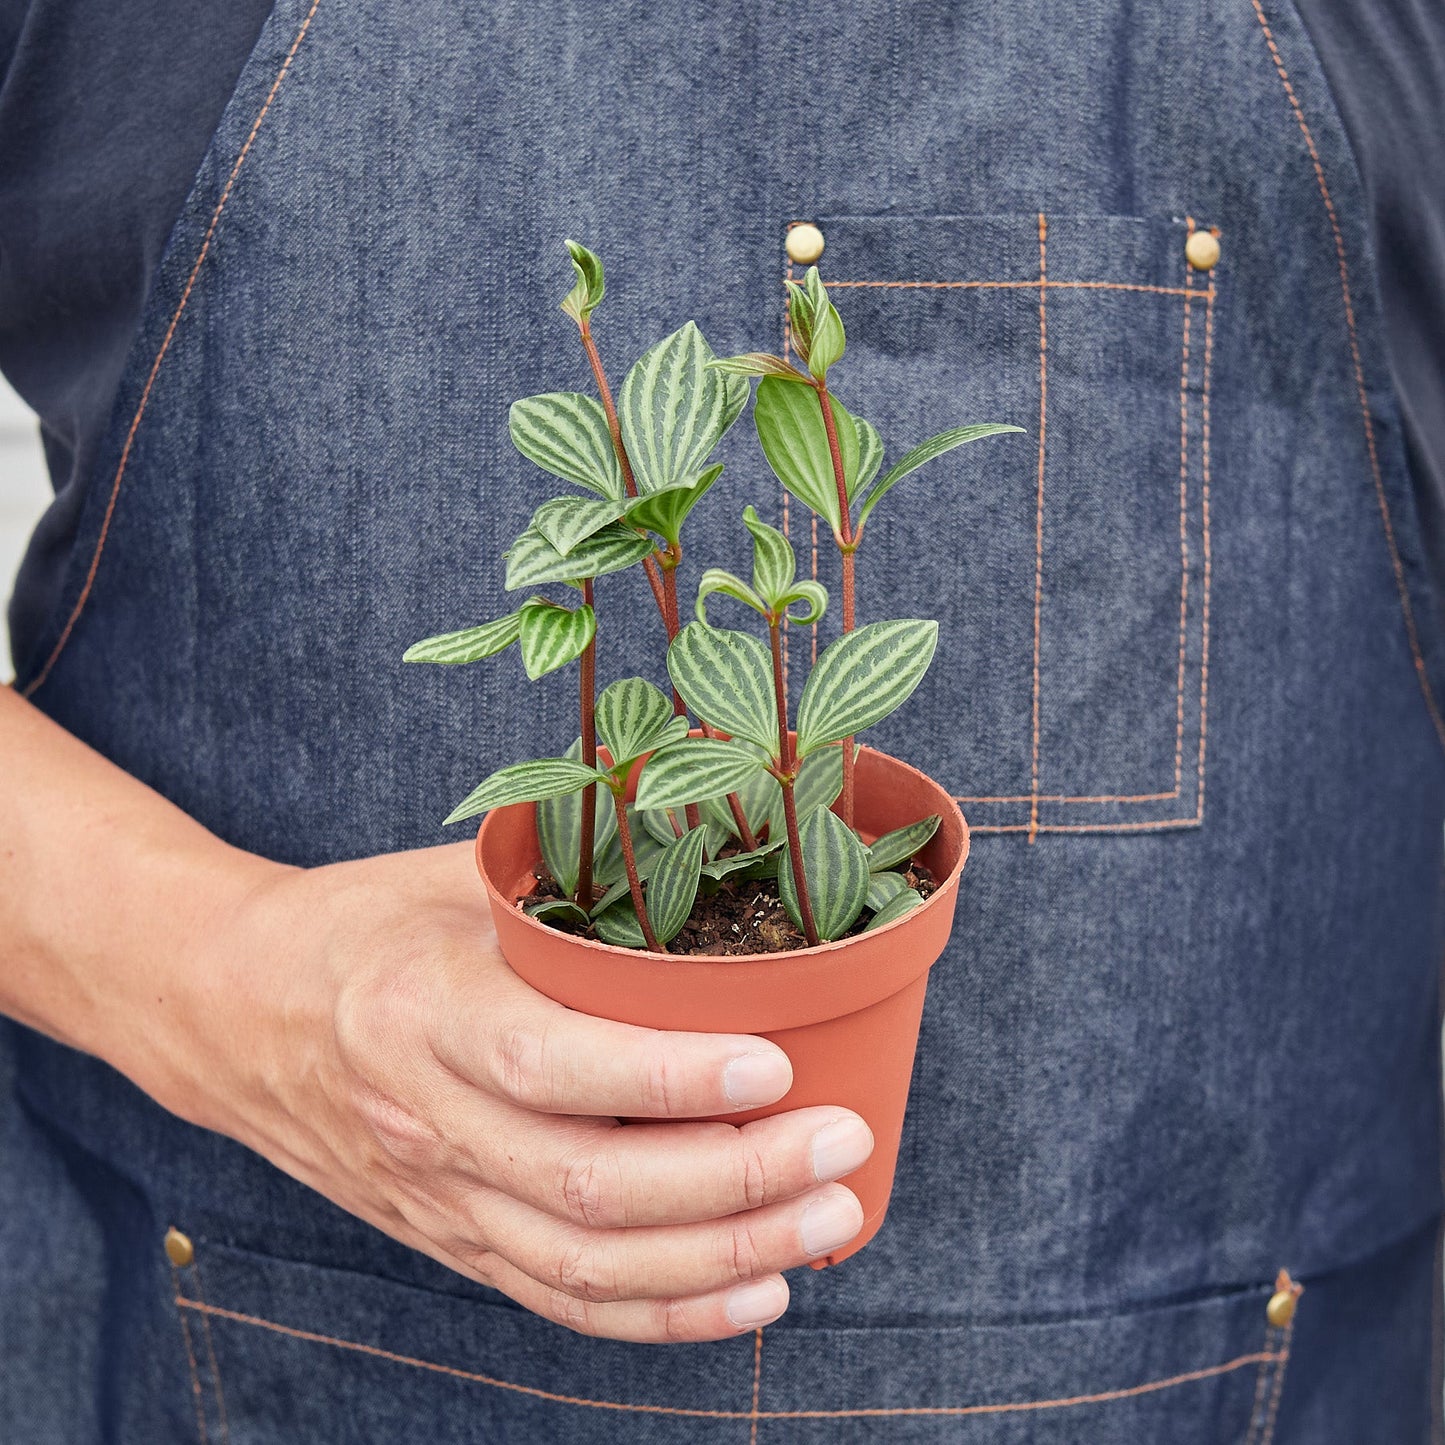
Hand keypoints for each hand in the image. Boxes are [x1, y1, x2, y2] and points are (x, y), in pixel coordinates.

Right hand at [184, 840, 874, 1342]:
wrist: (234, 1011)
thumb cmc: (364, 926)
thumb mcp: (454, 874)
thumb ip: (567, 870)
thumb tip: (708, 818)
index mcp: (423, 1011)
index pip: (552, 1066)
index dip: (670, 1079)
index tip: (775, 1063)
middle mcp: (427, 1121)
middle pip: (590, 1187)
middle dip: (734, 1179)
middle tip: (841, 1141)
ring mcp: (438, 1196)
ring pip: (587, 1264)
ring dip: (720, 1257)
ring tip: (825, 1220)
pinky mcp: (451, 1238)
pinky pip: (561, 1298)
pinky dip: (663, 1312)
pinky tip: (752, 1290)